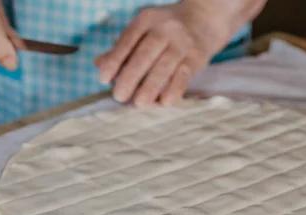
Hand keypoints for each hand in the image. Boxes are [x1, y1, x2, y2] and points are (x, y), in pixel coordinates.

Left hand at [95, 0, 264, 106]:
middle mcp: (165, 29)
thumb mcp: (144, 30)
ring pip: (165, 66)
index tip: (103, 78)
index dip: (115, 59)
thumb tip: (99, 64)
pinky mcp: (196, 57)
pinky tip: (165, 102)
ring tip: (140, 103)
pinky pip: (184, 75)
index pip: (127, 40)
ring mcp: (182, 43)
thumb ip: (123, 48)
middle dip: (131, 76)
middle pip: (145, 53)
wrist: (205, 19)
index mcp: (146, 20)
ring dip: (151, 85)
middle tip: (119, 96)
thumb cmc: (167, 29)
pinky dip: (175, 89)